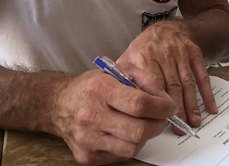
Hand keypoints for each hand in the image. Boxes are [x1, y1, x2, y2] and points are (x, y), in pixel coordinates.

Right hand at [54, 70, 176, 164]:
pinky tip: (127, 132)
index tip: (169, 106)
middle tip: (161, 117)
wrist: (58, 105)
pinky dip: (130, 144)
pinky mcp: (87, 157)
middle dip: (158, 124)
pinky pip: (121, 156)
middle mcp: (91, 116)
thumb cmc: (91, 87)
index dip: (161, 107)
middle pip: (139, 130)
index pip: (139, 104)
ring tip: (144, 124)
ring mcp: (88, 140)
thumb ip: (144, 79)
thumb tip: (164, 98)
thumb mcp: (116, 71)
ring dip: (146, 136)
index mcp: (100, 90)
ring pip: (133, 147)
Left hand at [117, 21, 217, 134]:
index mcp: (144, 56)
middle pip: (172, 84)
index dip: (156, 103)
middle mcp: (164, 53)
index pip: (152, 83)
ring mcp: (181, 53)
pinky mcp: (194, 53)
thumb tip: (116, 102)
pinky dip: (207, 93)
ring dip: (192, 104)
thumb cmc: (145, 49)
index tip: (158, 121)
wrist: (166, 29)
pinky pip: (202, 75)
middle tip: (178, 128)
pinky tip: (210, 108)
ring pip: (188, 81)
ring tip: (193, 123)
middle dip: (176, 108)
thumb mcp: (128, 57)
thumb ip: (122, 77)